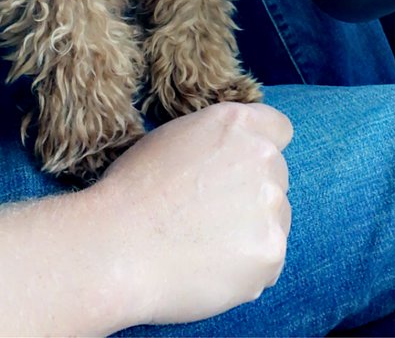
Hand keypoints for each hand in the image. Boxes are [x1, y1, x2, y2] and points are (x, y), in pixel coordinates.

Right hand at [93, 101, 292, 326]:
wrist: (116, 247)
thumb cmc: (133, 192)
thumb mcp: (175, 138)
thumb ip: (217, 142)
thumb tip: (231, 160)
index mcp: (237, 124)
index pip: (278, 129)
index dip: (258, 150)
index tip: (241, 170)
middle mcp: (262, 158)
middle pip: (276, 177)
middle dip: (253, 194)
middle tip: (211, 215)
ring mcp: (270, 205)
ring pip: (276, 220)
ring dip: (252, 232)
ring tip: (204, 246)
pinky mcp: (270, 252)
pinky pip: (268, 262)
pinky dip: (246, 269)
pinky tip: (209, 268)